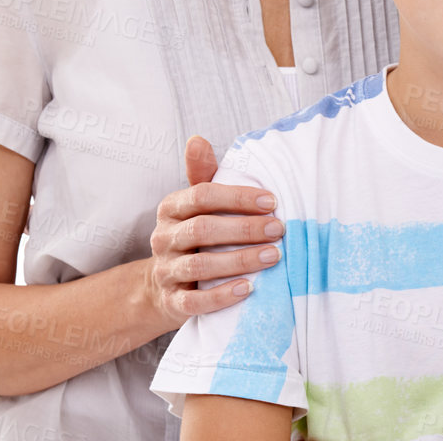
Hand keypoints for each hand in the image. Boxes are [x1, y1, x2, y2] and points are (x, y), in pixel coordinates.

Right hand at [144, 135, 284, 327]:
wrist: (162, 287)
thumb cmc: (193, 235)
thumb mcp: (195, 204)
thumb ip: (202, 174)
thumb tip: (197, 139)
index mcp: (171, 208)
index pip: (201, 195)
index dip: (237, 197)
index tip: (272, 200)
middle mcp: (163, 238)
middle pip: (203, 230)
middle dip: (244, 228)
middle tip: (280, 228)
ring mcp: (165, 272)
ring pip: (200, 266)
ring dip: (240, 261)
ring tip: (273, 256)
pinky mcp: (171, 303)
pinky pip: (194, 303)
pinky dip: (222, 296)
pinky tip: (249, 288)